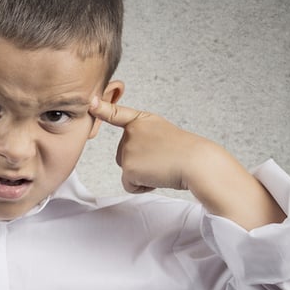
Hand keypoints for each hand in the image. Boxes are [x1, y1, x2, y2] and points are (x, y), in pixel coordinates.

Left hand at [88, 98, 285, 229]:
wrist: (197, 162)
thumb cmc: (187, 153)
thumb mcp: (164, 136)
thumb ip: (143, 142)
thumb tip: (130, 165)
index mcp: (142, 121)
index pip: (118, 114)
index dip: (103, 108)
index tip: (91, 102)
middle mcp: (132, 131)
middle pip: (124, 157)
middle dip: (141, 164)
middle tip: (163, 160)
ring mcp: (128, 148)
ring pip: (128, 171)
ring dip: (143, 175)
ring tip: (162, 167)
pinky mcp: (128, 167)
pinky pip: (129, 185)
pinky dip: (143, 187)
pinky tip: (158, 177)